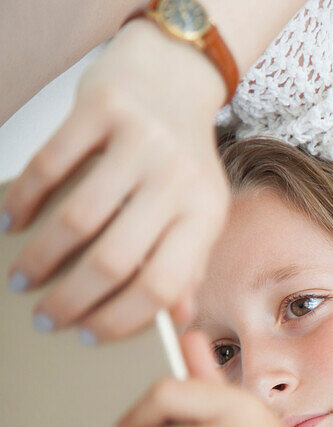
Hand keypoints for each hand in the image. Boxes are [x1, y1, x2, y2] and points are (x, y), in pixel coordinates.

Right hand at [3, 20, 228, 340]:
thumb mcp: (201, 211)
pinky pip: (51, 164)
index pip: (164, 284)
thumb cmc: (184, 157)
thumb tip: (176, 318)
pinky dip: (23, 200)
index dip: (123, 318)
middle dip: (72, 299)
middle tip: (45, 319)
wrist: (175, 76)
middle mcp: (178, 181)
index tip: (89, 337)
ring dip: (41, 257)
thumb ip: (190, 262)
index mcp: (206, 215)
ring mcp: (142, 144)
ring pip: (78, 218)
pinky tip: (9, 223)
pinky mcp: (104, 110)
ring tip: (22, 279)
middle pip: (115, 259)